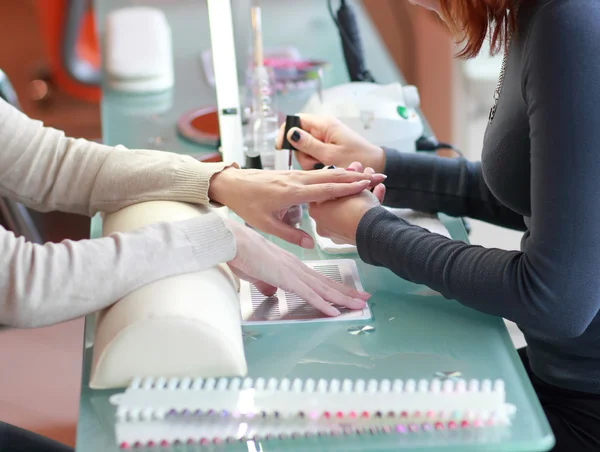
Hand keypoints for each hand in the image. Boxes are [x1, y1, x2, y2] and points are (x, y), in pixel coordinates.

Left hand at [209, 166, 384, 248]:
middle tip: (378, 176)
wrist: (231, 183)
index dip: (349, 187)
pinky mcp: (292, 174)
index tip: (367, 185)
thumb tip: (311, 244)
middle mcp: (297, 180)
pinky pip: (317, 172)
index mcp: (292, 192)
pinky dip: (334, 173)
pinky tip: (343, 173)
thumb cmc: (246, 203)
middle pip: (333, 177)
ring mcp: (295, 174)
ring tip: (367, 173)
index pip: (327, 189)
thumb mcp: (265, 224)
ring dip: (348, 172)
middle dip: (357, 176)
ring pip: (327, 172)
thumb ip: (290, 234)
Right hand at [225, 220, 369, 315]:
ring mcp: (293, 273)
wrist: (233, 242)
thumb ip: (265, 283)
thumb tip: (271, 292)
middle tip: (364, 299)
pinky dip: (323, 304)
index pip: (317, 279)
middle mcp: (297, 267)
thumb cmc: (241, 254)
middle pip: (326, 283)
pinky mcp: (286, 279)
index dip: (334, 287)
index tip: (348, 292)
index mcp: (290, 265)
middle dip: (347, 292)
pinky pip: (309, 294)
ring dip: (342, 299)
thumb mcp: (256, 274)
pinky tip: (334, 312)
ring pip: (323, 289)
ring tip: (359, 305)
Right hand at [275, 114, 385, 172]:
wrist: (377, 165)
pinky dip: (316, 162)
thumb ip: (309, 145)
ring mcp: (325, 137)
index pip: (296, 120)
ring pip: (305, 148)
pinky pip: (314, 153)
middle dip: (302, 153)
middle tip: (313, 163)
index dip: (286, 132)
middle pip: (299, 137)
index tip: (281, 147)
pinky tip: (325, 168)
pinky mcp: (328, 146)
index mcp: (324, 124)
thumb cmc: (357, 159)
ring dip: (309, 160)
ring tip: (323, 167)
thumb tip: (290, 133)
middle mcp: (323, 127)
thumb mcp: (330, 155)